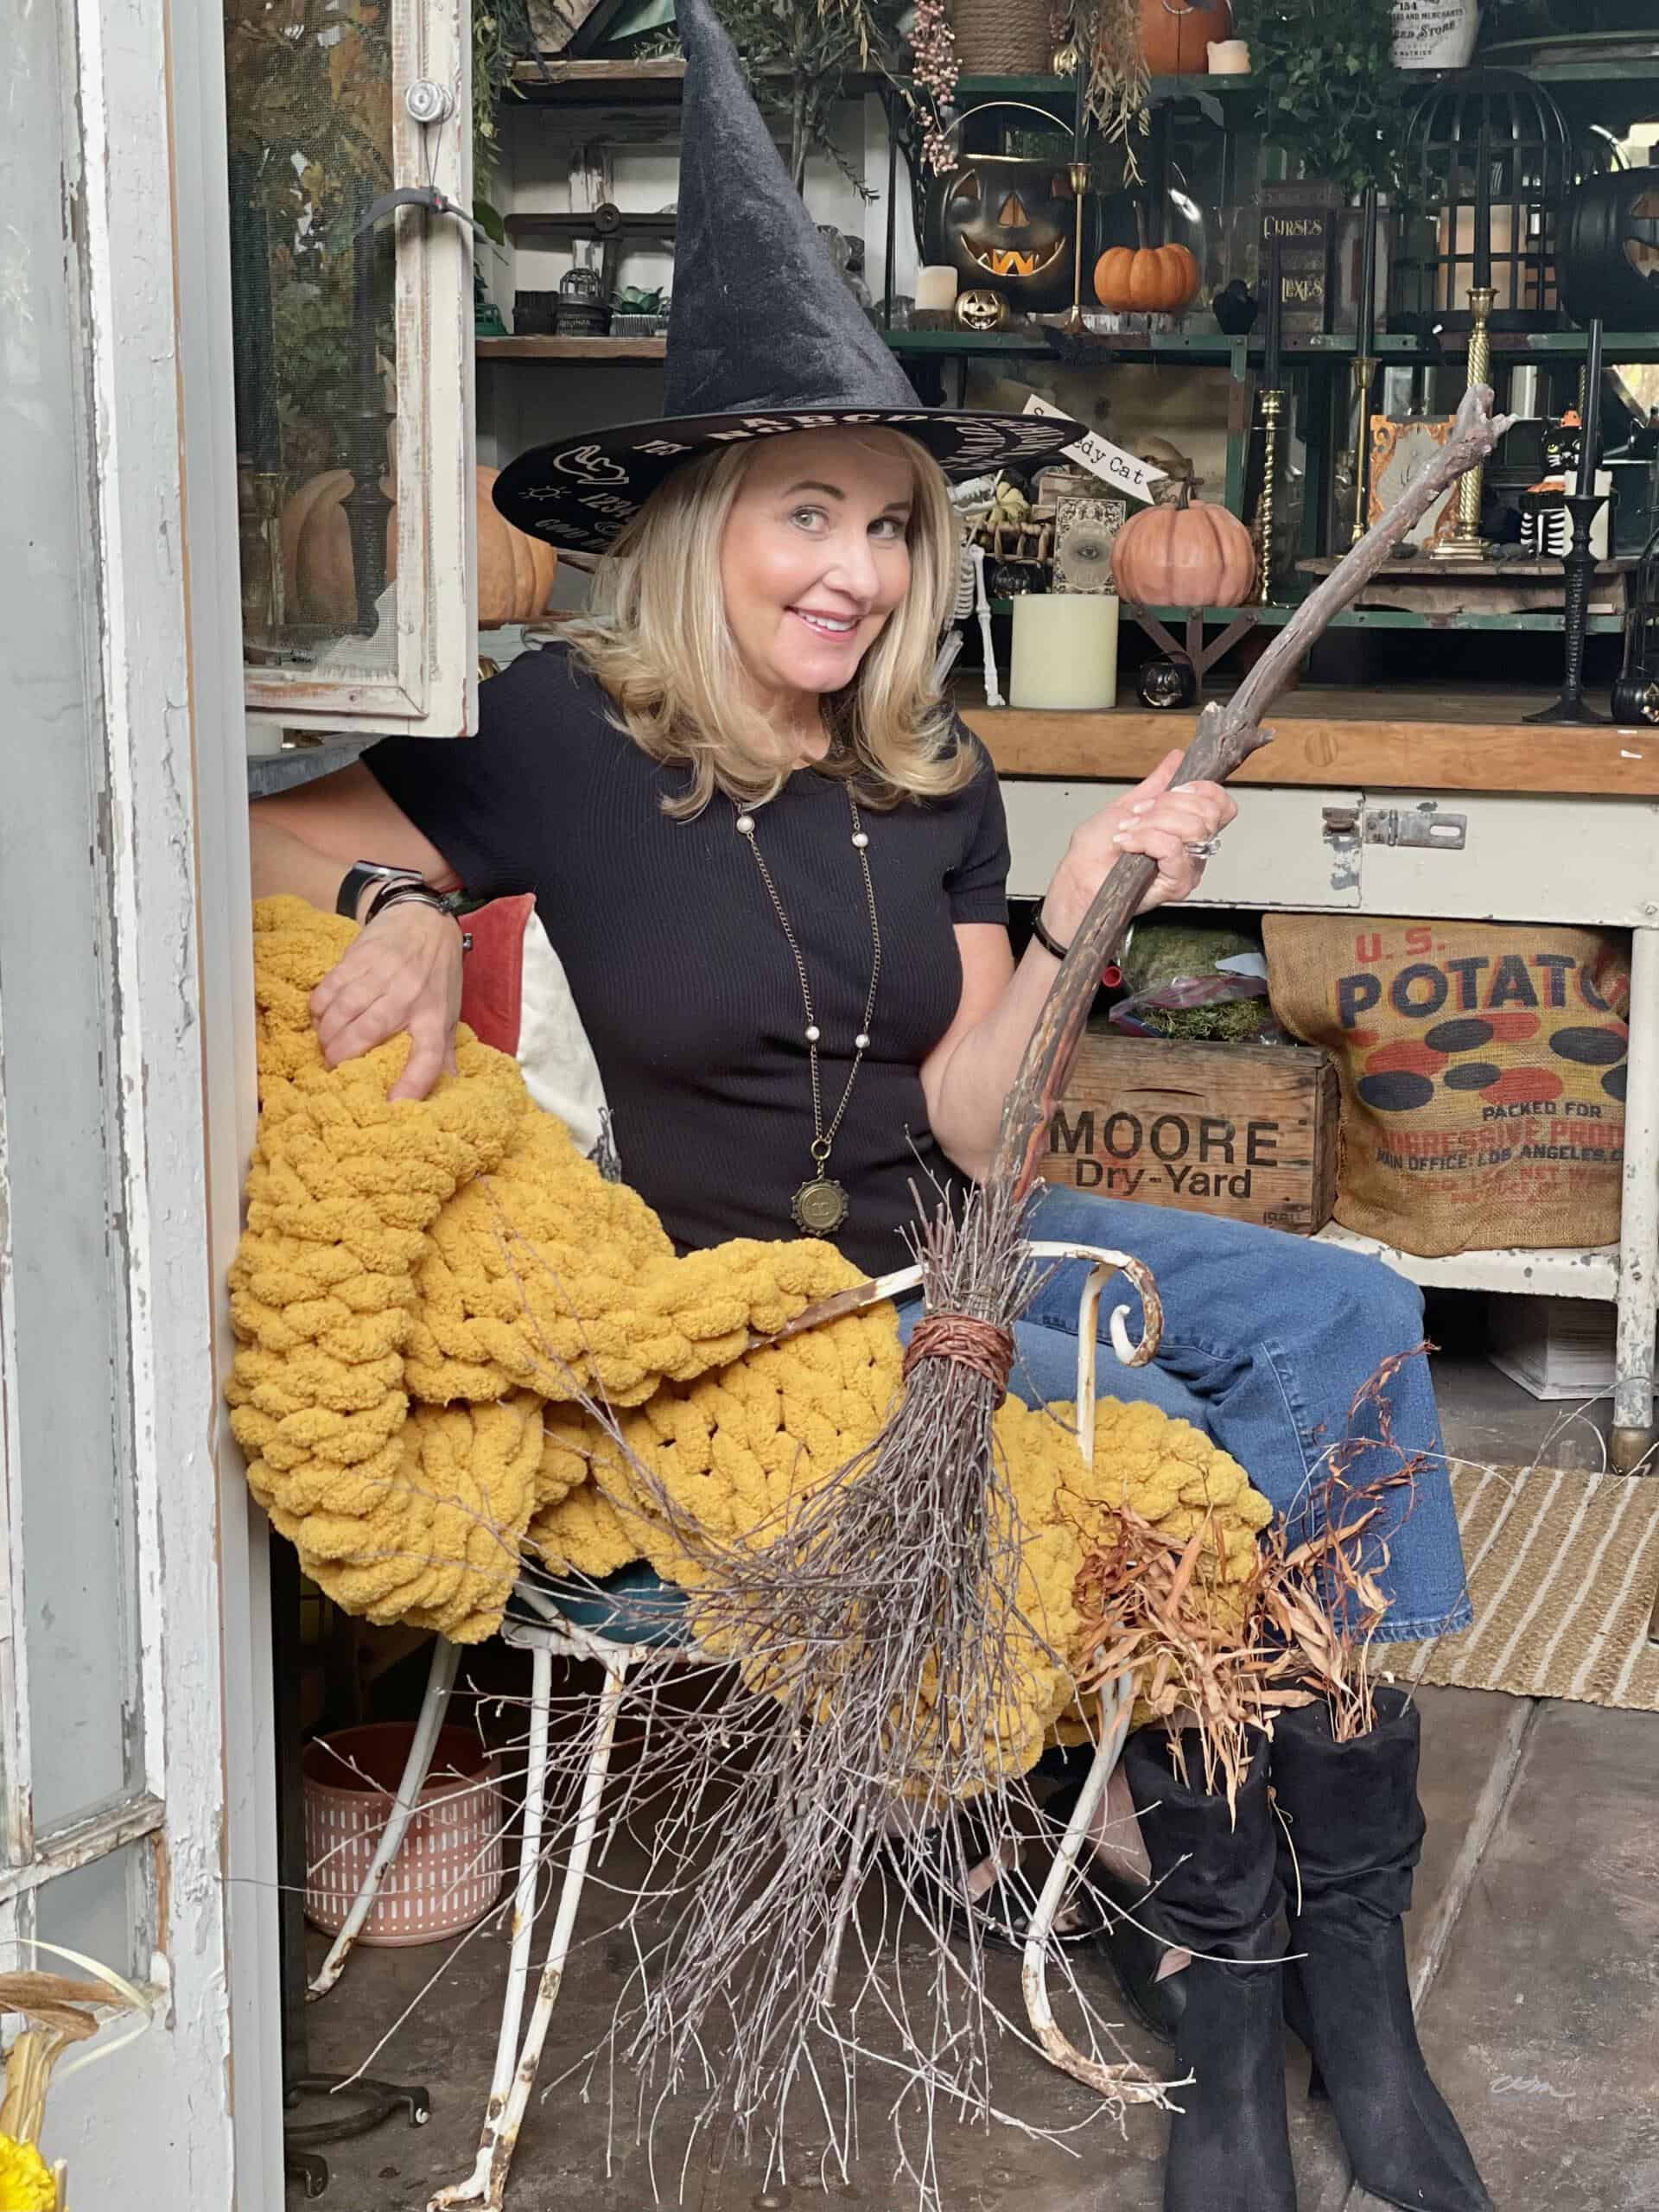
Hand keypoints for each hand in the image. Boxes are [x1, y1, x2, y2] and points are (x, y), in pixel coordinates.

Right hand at [309, 901, 463, 1100]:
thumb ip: (444, 1051)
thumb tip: (451, 1087)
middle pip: (367, 1035)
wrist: (425, 919)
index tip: (394, 1106)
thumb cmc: (437, 973)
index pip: (428, 1058)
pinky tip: (321, 1017)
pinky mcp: (357, 958)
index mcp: (434, 1016)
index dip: (412, 1086)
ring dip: (326, 1035)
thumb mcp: (449, 1011)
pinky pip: (328, 989)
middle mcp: (408, 997)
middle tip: (334, 1067)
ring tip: (325, 1045)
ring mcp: (381, 975)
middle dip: (342, 1057)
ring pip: (341, 1013)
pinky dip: (319, 1008)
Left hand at [1041, 751, 1236, 938]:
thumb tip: (1177, 758)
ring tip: (1128, 830)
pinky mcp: (1176, 884)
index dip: (1202, 789)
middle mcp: (1194, 849)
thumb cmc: (1097, 849)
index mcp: (1187, 828)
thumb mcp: (1128, 804)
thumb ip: (1157, 783)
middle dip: (1168, 803)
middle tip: (1140, 813)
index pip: (1220, 804)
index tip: (1175, 787)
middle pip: (1208, 812)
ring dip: (1153, 822)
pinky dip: (1147, 839)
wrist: (1078, 875)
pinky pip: (1173, 849)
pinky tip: (1128, 843)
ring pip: (1193, 828)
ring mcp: (1188, 868)